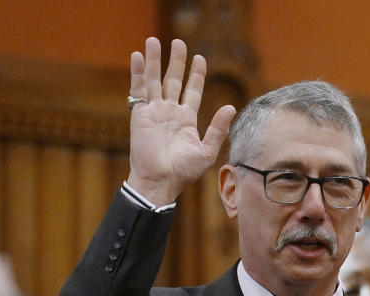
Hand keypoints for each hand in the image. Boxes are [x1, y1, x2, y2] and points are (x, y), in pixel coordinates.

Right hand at [126, 38, 236, 205]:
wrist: (160, 181)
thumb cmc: (183, 171)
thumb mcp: (206, 150)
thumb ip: (218, 128)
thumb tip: (231, 107)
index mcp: (186, 119)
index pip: (192, 90)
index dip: (196, 74)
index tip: (200, 58)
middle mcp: (170, 112)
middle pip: (173, 80)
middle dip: (176, 61)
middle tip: (179, 42)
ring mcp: (154, 112)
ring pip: (154, 80)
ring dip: (154, 60)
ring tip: (154, 41)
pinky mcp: (139, 114)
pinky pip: (138, 89)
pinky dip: (137, 72)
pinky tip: (138, 55)